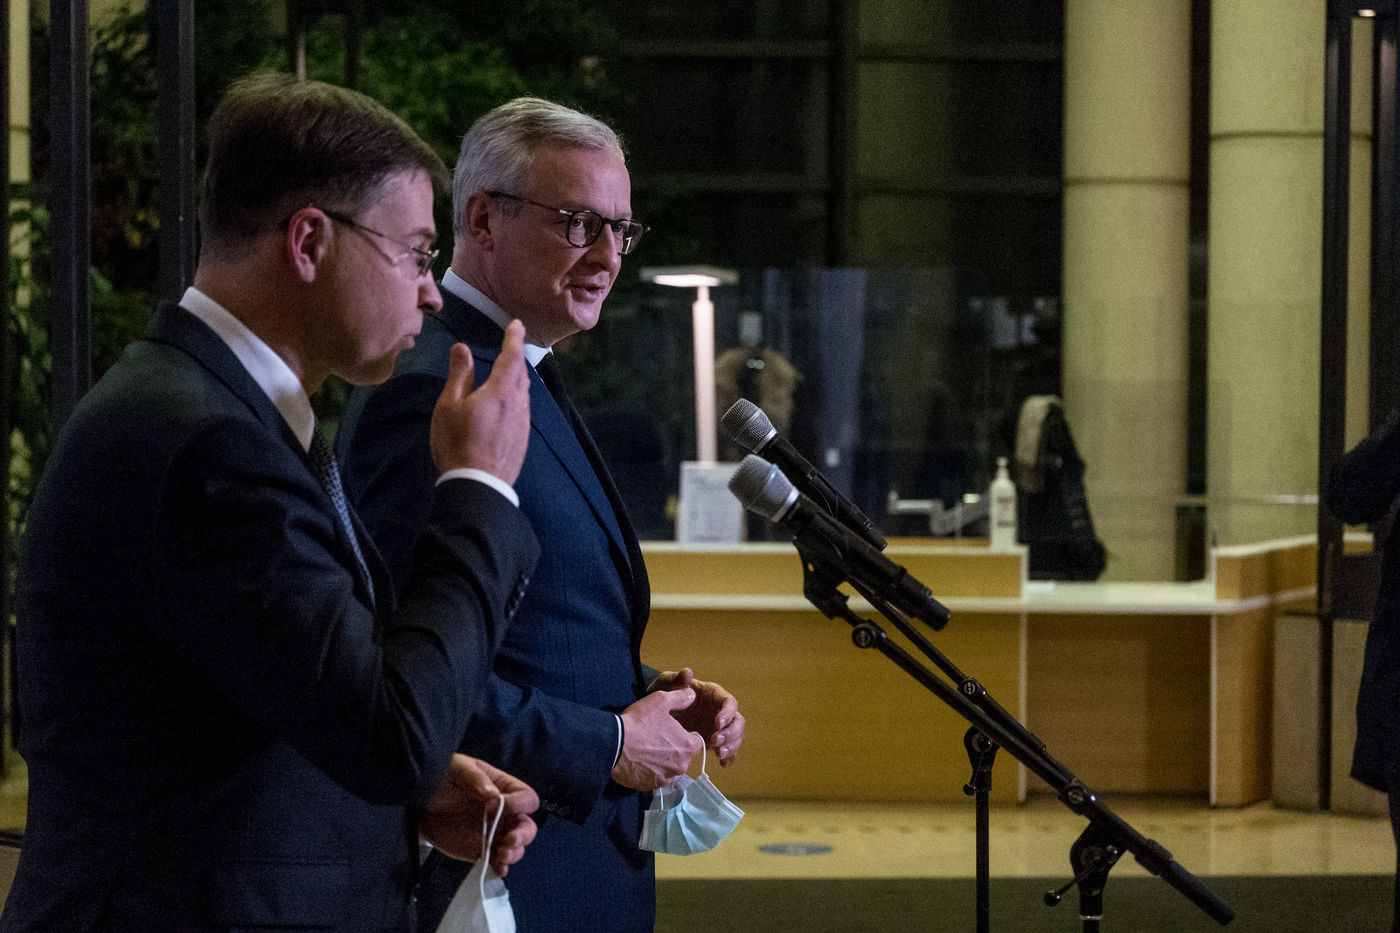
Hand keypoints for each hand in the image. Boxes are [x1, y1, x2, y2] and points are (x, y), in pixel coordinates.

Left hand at [420, 754, 538, 876]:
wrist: (420, 802)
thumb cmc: (443, 777)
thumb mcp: (459, 768)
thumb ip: (476, 778)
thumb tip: (494, 796)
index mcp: (504, 788)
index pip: (526, 798)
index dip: (517, 804)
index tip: (493, 807)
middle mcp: (504, 812)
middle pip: (528, 826)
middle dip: (523, 835)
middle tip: (509, 840)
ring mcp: (494, 832)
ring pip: (516, 847)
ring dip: (513, 853)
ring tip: (500, 855)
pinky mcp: (481, 849)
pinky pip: (496, 860)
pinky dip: (500, 867)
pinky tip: (497, 868)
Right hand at [429, 319, 530, 483]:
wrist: (478, 485)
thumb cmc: (457, 443)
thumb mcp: (450, 405)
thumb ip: (459, 375)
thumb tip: (462, 348)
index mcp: (501, 391)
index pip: (511, 356)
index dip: (514, 338)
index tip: (516, 324)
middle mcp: (518, 404)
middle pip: (521, 373)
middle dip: (516, 356)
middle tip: (512, 344)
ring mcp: (523, 423)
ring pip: (524, 392)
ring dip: (517, 377)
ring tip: (509, 370)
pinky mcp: (522, 440)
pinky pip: (522, 410)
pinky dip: (516, 398)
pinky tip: (508, 404)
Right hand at [610, 687, 704, 790]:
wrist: (614, 744)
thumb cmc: (639, 722)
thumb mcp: (660, 701)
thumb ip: (680, 698)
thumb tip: (692, 694)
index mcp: (687, 746)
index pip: (696, 742)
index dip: (685, 735)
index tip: (672, 731)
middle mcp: (681, 766)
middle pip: (683, 757)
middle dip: (675, 750)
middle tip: (657, 740)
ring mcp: (665, 778)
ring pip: (671, 769)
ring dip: (664, 763)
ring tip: (648, 752)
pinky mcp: (650, 786)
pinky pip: (656, 779)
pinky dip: (652, 772)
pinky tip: (641, 762)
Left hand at [649, 668, 745, 766]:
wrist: (655, 714)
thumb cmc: (663, 694)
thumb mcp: (666, 684)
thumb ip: (676, 680)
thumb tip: (688, 672)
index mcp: (713, 694)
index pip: (729, 702)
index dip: (727, 713)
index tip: (717, 724)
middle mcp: (720, 710)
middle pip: (737, 721)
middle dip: (731, 733)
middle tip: (715, 742)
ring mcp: (719, 727)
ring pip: (736, 736)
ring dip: (731, 746)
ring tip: (717, 754)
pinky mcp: (715, 740)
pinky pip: (728, 749)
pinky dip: (729, 757)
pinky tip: (722, 764)